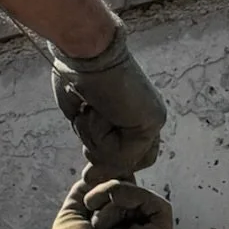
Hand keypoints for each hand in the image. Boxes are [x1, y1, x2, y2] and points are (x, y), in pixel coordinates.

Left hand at [26, 173, 174, 228]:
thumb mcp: (72, 213)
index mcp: (115, 226)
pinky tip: (114, 203)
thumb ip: (85, 190)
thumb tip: (99, 169)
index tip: (90, 176)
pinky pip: (156, 205)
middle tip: (90, 204)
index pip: (119, 191)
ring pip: (140, 195)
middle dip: (106, 188)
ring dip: (114, 195)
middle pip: (129, 190)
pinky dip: (133, 196)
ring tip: (97, 217)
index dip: (106, 179)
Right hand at [50, 25, 165, 175]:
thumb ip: (93, 143)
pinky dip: (98, 136)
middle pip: (129, 163)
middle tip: (89, 121)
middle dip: (103, 155)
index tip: (88, 162)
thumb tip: (92, 178)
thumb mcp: (82, 116)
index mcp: (134, 112)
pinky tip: (95, 109)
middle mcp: (148, 117)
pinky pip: (120, 154)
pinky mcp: (149, 123)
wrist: (86, 50)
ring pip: (121, 160)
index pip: (129, 154)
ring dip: (96, 141)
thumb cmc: (76, 72)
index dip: (107, 160)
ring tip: (90, 108)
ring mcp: (152, 121)